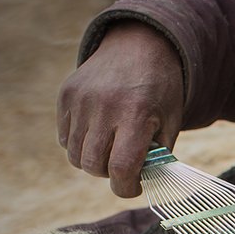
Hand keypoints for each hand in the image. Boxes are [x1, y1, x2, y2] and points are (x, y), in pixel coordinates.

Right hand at [57, 21, 183, 197]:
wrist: (139, 46)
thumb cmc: (160, 91)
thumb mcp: (169, 123)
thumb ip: (157, 156)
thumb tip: (142, 185)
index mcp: (136, 114)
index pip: (121, 168)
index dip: (126, 187)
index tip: (133, 186)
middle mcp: (105, 106)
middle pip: (94, 165)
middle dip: (109, 174)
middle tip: (123, 164)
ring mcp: (81, 99)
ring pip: (75, 155)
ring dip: (93, 161)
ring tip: (110, 148)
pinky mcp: (66, 95)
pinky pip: (64, 138)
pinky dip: (79, 144)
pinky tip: (97, 133)